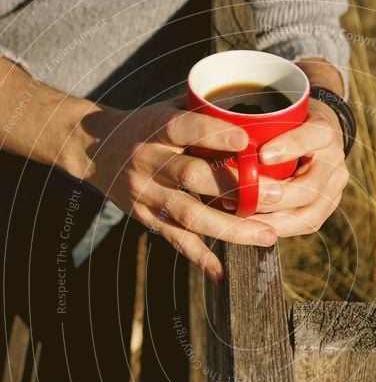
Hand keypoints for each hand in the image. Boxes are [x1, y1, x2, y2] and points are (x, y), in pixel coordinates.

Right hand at [80, 99, 285, 282]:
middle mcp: (149, 161)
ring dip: (230, 228)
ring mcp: (146, 193)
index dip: (213, 133)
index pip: (184, 127)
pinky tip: (222, 274)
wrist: (95, 148)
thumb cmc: (146, 125)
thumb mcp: (167, 107)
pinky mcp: (146, 217)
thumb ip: (204, 109)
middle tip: (275, 195)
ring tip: (267, 236)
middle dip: (235, 187)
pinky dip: (200, 258)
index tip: (245, 140)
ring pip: (189, 214)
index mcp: (156, 128)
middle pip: (192, 176)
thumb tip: (257, 108)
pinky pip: (176, 240)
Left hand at [249, 97, 348, 234]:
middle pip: (309, 187)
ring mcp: (335, 188)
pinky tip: (253, 229)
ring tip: (241, 222)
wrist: (314, 136)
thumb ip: (260, 127)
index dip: (290, 146)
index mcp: (324, 131)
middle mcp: (334, 161)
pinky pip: (305, 225)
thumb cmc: (286, 123)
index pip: (315, 135)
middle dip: (272, 198)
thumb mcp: (277, 116)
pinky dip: (277, 228)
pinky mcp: (327, 208)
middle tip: (239, 200)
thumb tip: (226, 146)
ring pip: (309, 215)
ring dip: (272, 222)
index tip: (262, 155)